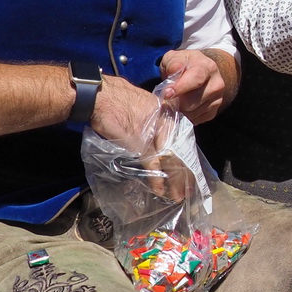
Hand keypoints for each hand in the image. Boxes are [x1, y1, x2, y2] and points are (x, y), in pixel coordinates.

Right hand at [88, 74, 197, 200]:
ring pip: (170, 160)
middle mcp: (165, 123)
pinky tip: (160, 190)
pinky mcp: (140, 144)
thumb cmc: (118, 99)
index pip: (182, 139)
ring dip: (174, 180)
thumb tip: (157, 135)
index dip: (186, 157)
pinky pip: (152, 165)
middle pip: (179, 151)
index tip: (190, 171)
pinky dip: (156, 179)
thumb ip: (154, 120)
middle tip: (189, 188)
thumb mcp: (144, 106)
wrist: (101, 96)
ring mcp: (154, 134)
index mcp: (167, 113)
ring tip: (177, 195)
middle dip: (184, 172)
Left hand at [157, 49, 227, 123]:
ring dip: (179, 110)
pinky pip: (196, 120)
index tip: (166, 94)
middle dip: (176, 102)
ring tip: (174, 101)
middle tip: (166, 99)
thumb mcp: (174, 58)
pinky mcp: (214, 111)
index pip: (195, 80)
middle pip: (192, 101)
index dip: (180, 88)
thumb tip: (175, 70)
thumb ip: (173, 63)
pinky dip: (186, 116)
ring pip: (192, 113)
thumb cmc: (182, 65)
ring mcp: (217, 99)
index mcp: (207, 67)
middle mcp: (217, 84)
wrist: (198, 72)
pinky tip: (182, 107)